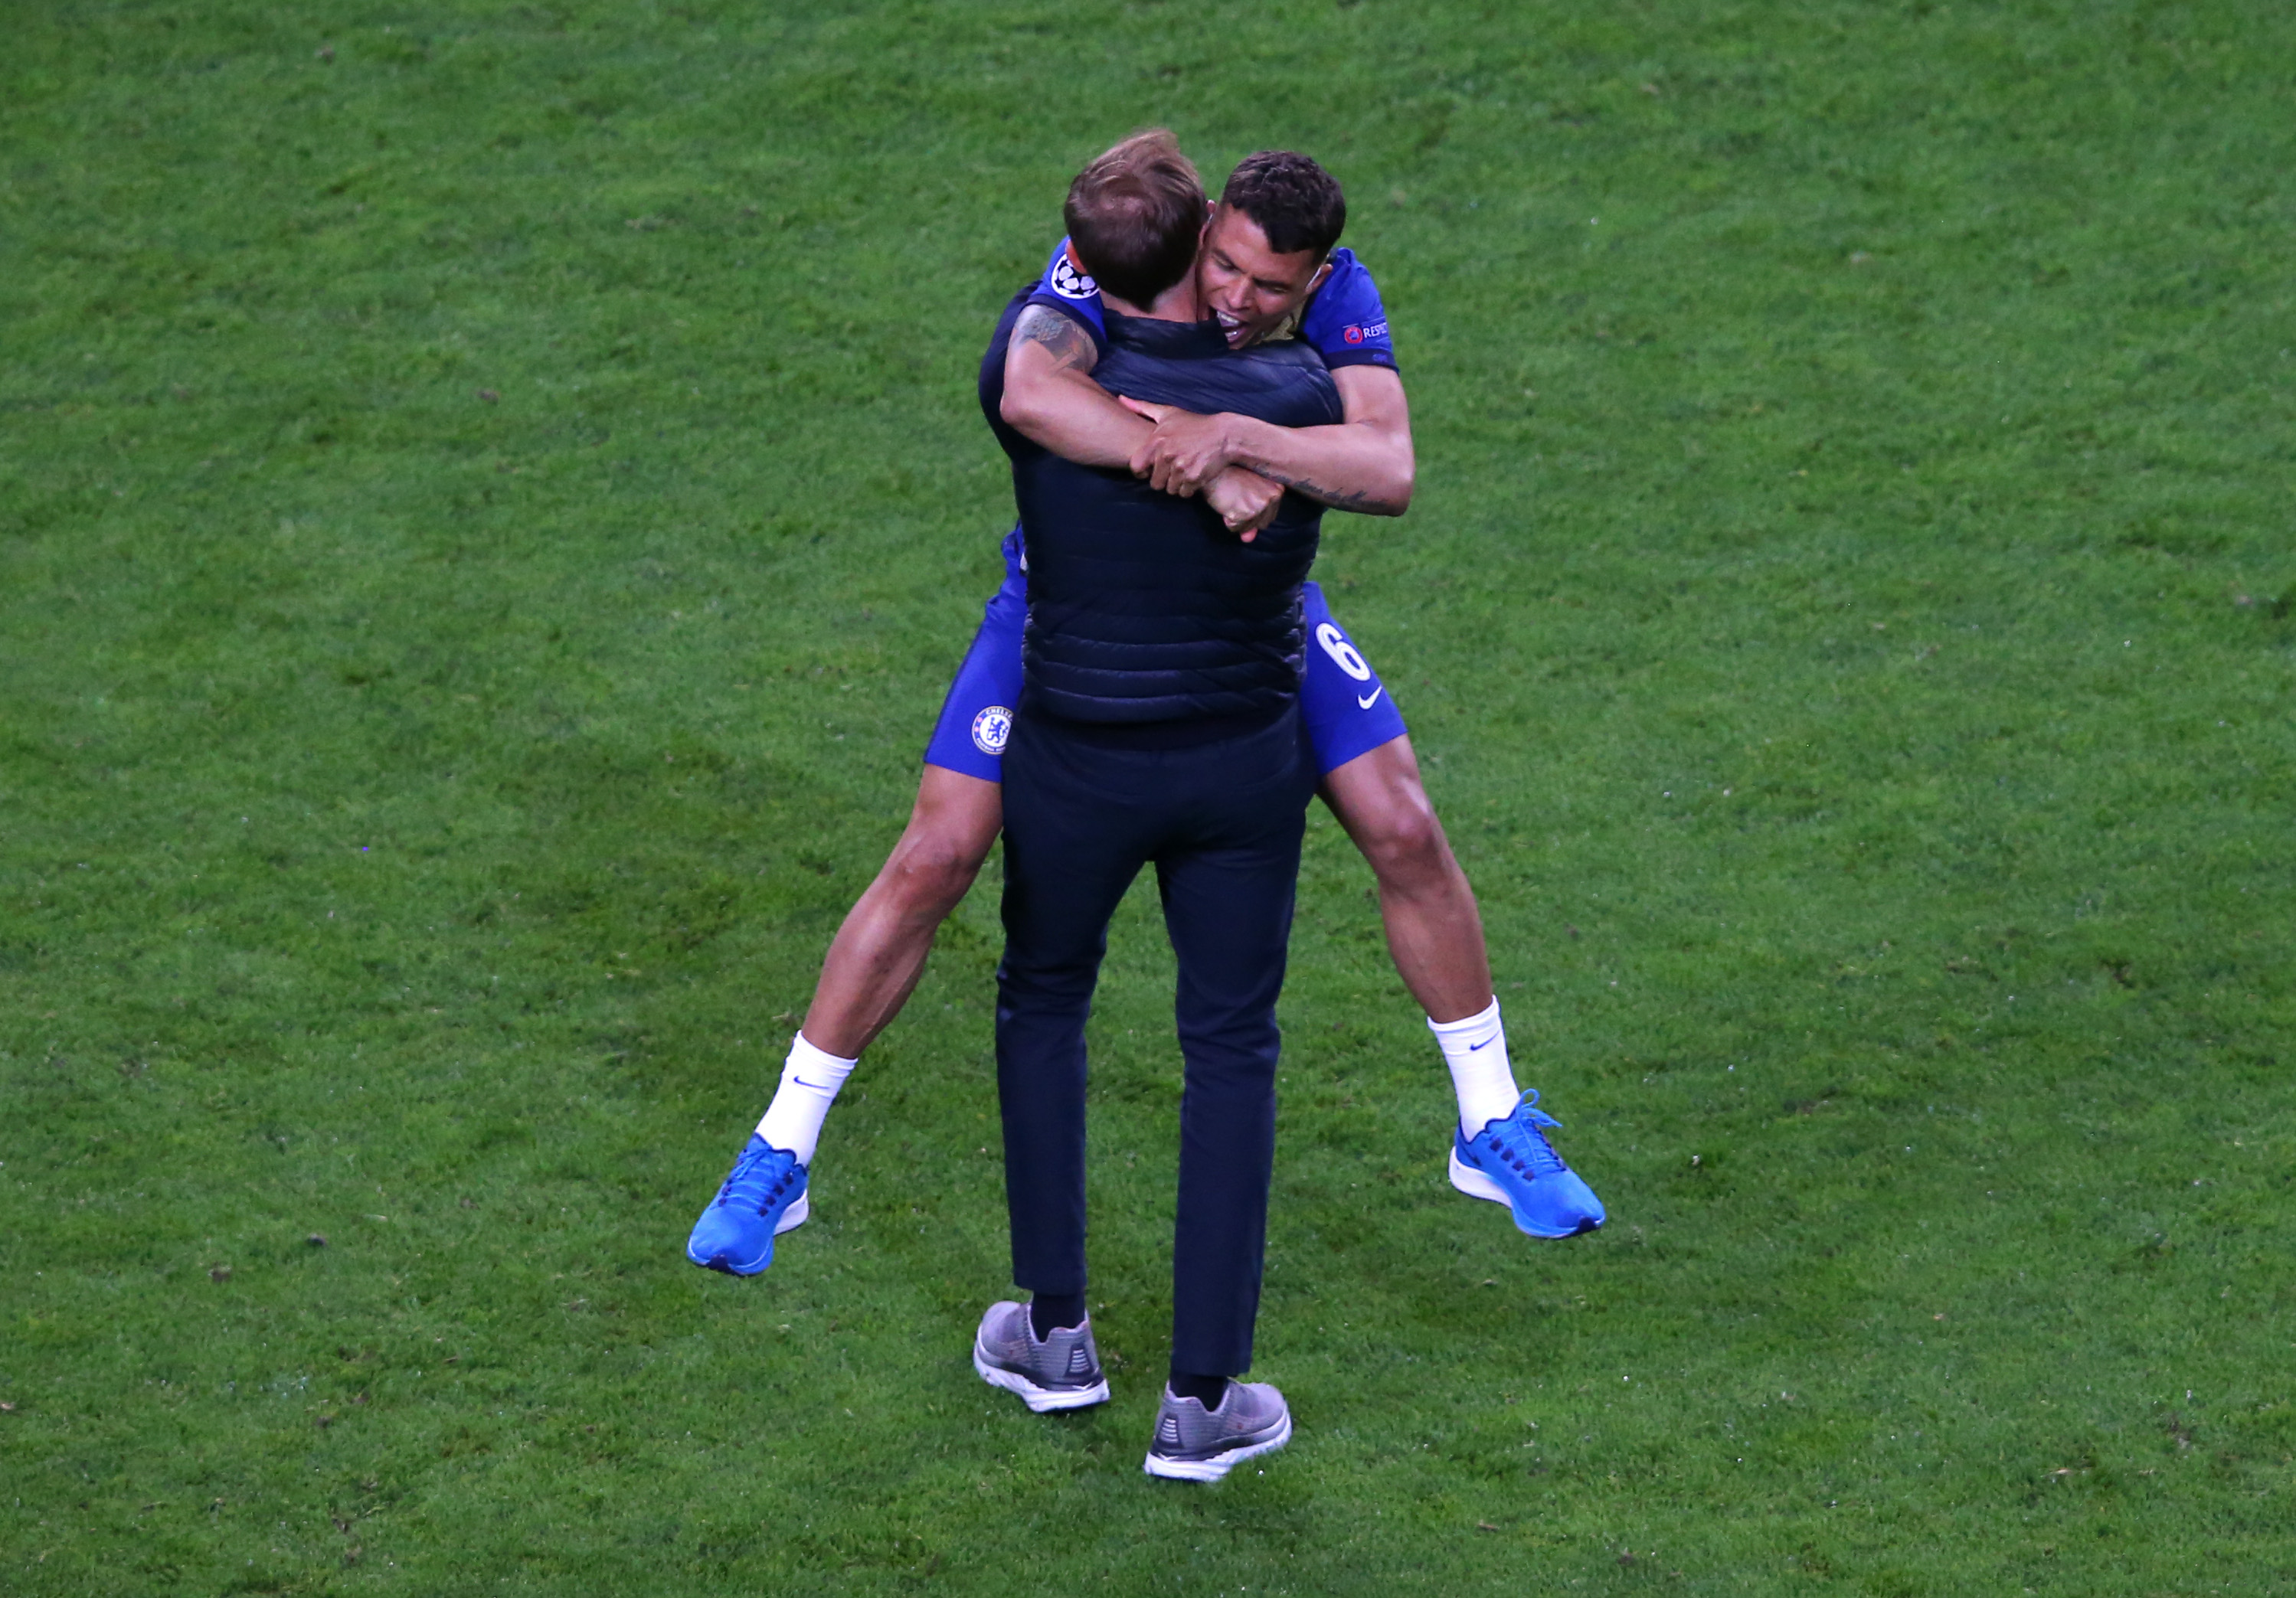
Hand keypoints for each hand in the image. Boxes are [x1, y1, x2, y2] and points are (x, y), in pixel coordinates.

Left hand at [1121, 396, 1240, 496]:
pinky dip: (1189, 489)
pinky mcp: (1194, 478)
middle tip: (1173, 469)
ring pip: (1169, 490)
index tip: (1152, 468)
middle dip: (1163, 479)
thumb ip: (1143, 407)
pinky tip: (1194, 475)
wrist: (1225, 435)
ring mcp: (1180, 468)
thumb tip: (1120, 398)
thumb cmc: (1195, 424)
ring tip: (1185, 471)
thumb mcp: (1168, 413)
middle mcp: (1166, 455)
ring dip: (1176, 484)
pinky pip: (1184, 493)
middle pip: (1154, 483)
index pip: (1136, 467)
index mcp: (1156, 441)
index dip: (1143, 471)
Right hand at [1202, 467, 1281, 541]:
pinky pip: (1236, 528)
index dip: (1255, 512)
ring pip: (1249, 528)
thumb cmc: (1230, 478)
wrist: (1214, 470)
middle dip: (1249, 518)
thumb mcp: (1247, 494)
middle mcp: (1272, 497)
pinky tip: (1226, 504)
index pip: (1270, 515)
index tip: (1245, 496)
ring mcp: (1260, 505)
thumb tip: (1248, 539)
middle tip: (1237, 498)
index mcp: (1277, 489)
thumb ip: (1253, 517)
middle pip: (1263, 524)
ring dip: (1238, 519)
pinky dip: (1229, 521)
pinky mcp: (1246, 513)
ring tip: (1232, 500)